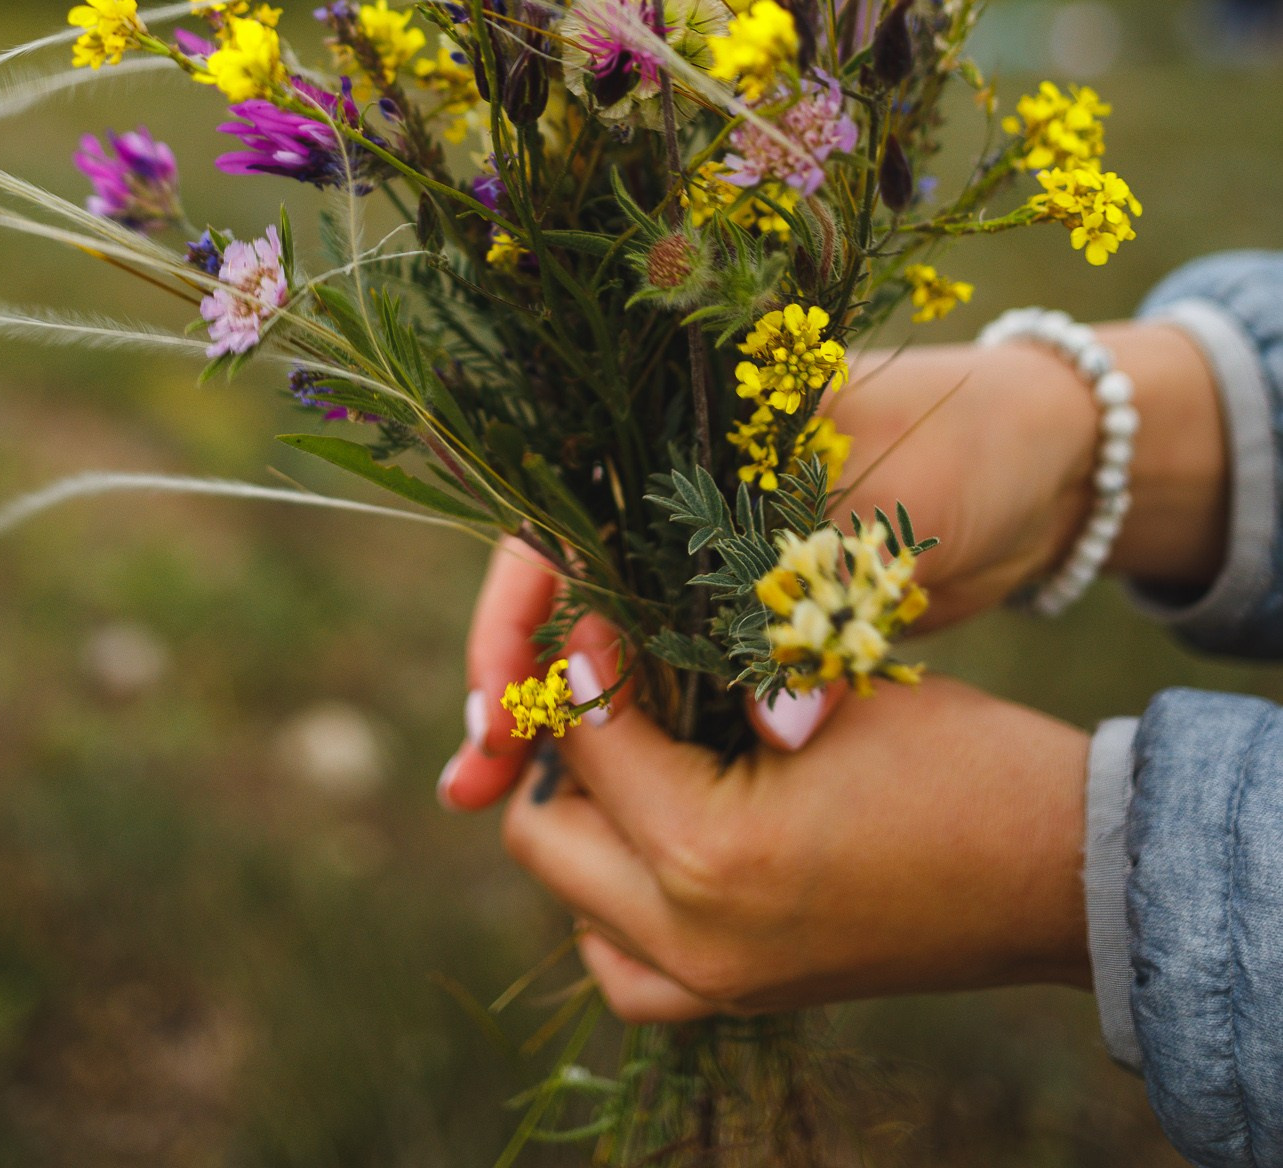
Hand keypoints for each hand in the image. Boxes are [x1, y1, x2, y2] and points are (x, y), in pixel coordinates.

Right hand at [438, 317, 1224, 809]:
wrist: (1046, 458)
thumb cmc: (957, 449)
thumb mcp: (882, 515)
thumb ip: (821, 605)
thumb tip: (784, 731)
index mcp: (676, 448)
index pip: (549, 534)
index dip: (510, 624)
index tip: (498, 713)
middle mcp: (675, 508)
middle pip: (557, 602)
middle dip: (516, 692)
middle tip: (473, 786)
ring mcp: (711, 568)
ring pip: (608, 656)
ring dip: (566, 727)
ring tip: (509, 805)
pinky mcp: (756, 622)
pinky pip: (673, 686)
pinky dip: (641, 739)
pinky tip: (613, 801)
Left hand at [485, 622, 1090, 1021]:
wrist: (1061, 870)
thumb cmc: (954, 757)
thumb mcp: (817, 687)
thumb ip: (703, 669)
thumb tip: (605, 641)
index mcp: (708, 854)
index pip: (584, 742)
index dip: (583, 660)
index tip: (601, 608)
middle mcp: (694, 941)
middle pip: (546, 840)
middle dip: (564, 750)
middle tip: (603, 682)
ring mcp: (719, 988)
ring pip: (578, 905)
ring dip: (586, 825)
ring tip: (630, 750)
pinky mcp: (747, 999)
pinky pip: (630, 967)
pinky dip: (619, 902)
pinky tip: (661, 828)